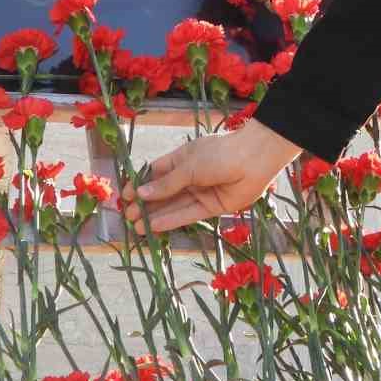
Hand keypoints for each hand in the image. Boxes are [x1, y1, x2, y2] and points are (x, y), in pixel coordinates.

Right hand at [119, 121, 302, 234]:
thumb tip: (141, 194)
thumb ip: (166, 184)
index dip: (141, 184)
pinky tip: (154, 226)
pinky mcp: (212, 206)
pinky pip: (188, 214)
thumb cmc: (219, 154)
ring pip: (174, 205)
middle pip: (163, 192)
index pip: (156, 173)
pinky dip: (171, 221)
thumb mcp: (188, 167)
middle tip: (127, 215)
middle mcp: (190, 176)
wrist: (254, 159)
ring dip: (155, 215)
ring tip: (135, 226)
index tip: (125, 196)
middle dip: (145, 203)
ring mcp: (201, 191)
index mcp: (182, 158)